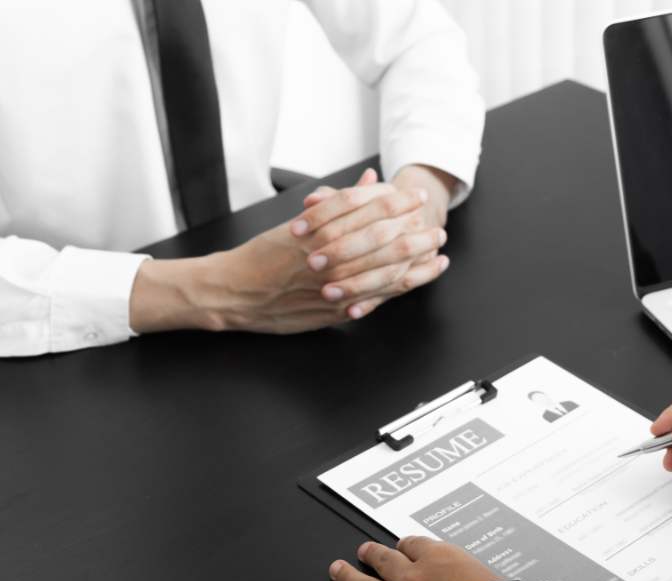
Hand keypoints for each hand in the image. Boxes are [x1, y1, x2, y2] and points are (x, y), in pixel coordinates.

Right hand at [127, 166, 455, 333]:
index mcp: (315, 230)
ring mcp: (330, 286)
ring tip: (437, 252)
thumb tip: (369, 179)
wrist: (234, 292)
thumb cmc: (263, 256)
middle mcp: (324, 257)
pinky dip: (397, 289)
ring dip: (415, 261)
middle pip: (379, 240)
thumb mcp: (297, 221)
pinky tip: (416, 280)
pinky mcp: (332, 310)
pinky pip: (372, 299)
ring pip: (381, 271)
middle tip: (435, 226)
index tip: (415, 197)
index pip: (363, 208)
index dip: (394, 202)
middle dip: (413, 232)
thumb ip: (336, 201)